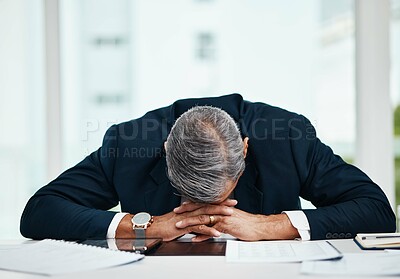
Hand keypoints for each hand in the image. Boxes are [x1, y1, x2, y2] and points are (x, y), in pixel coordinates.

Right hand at [115, 199, 235, 240]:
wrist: (154, 227)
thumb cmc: (167, 224)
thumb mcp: (182, 219)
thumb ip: (192, 218)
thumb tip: (200, 218)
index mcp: (190, 208)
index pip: (207, 203)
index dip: (219, 202)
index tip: (230, 200)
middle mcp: (190, 211)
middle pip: (209, 206)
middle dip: (222, 205)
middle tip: (234, 204)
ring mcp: (188, 218)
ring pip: (205, 215)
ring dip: (218, 215)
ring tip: (229, 215)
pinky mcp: (184, 226)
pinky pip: (198, 228)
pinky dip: (208, 230)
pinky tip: (217, 232)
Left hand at [175, 204, 299, 241]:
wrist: (259, 226)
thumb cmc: (246, 222)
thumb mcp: (231, 216)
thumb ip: (221, 216)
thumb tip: (212, 218)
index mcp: (221, 206)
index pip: (203, 203)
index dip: (191, 204)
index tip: (181, 206)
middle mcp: (221, 210)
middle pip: (200, 209)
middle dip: (186, 211)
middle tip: (175, 213)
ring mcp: (223, 217)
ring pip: (204, 218)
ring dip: (190, 223)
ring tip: (180, 226)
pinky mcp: (227, 226)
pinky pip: (212, 230)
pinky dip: (202, 235)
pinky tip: (195, 238)